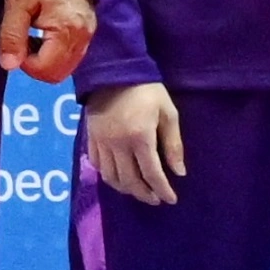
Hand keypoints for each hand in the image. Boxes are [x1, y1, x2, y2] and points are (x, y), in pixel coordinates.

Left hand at [2, 0, 96, 86]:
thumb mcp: (17, 3)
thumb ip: (11, 35)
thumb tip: (8, 65)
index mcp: (67, 31)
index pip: (45, 69)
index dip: (24, 63)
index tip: (16, 43)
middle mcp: (83, 38)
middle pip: (57, 74)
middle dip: (35, 66)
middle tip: (23, 43)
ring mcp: (88, 37)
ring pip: (65, 68)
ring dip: (45, 61)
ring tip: (32, 37)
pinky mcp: (88, 33)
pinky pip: (71, 57)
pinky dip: (55, 55)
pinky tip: (43, 36)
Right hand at [82, 78, 184, 205]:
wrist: (114, 70)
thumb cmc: (147, 90)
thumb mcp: (168, 113)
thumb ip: (173, 144)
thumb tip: (178, 172)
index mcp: (140, 138)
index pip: (152, 173)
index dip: (162, 190)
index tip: (171, 199)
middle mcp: (118, 145)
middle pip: (130, 180)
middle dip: (144, 194)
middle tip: (155, 199)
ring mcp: (102, 142)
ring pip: (111, 176)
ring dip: (125, 188)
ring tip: (137, 190)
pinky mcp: (91, 137)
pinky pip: (96, 164)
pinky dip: (107, 175)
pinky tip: (117, 175)